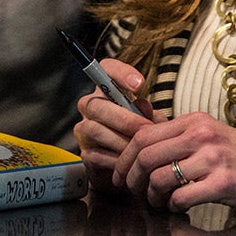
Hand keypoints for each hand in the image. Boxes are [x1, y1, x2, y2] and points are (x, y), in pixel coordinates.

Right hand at [75, 59, 154, 190]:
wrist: (130, 166)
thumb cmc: (140, 134)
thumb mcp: (150, 120)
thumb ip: (149, 112)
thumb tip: (144, 108)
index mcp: (108, 90)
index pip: (107, 69)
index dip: (121, 74)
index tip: (139, 85)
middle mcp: (91, 106)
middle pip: (96, 105)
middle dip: (123, 118)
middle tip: (144, 129)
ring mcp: (85, 130)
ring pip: (95, 130)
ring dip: (120, 140)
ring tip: (140, 148)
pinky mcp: (86, 153)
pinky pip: (97, 154)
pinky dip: (117, 159)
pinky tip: (131, 161)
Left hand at [113, 112, 235, 213]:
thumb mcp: (213, 136)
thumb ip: (182, 137)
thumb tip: (143, 146)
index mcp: (196, 120)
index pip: (143, 134)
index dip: (125, 158)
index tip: (121, 175)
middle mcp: (203, 134)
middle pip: (145, 155)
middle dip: (132, 179)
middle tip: (135, 194)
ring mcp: (214, 158)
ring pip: (159, 178)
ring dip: (153, 197)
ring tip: (160, 204)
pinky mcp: (224, 183)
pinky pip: (181, 198)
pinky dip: (174, 208)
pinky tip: (180, 209)